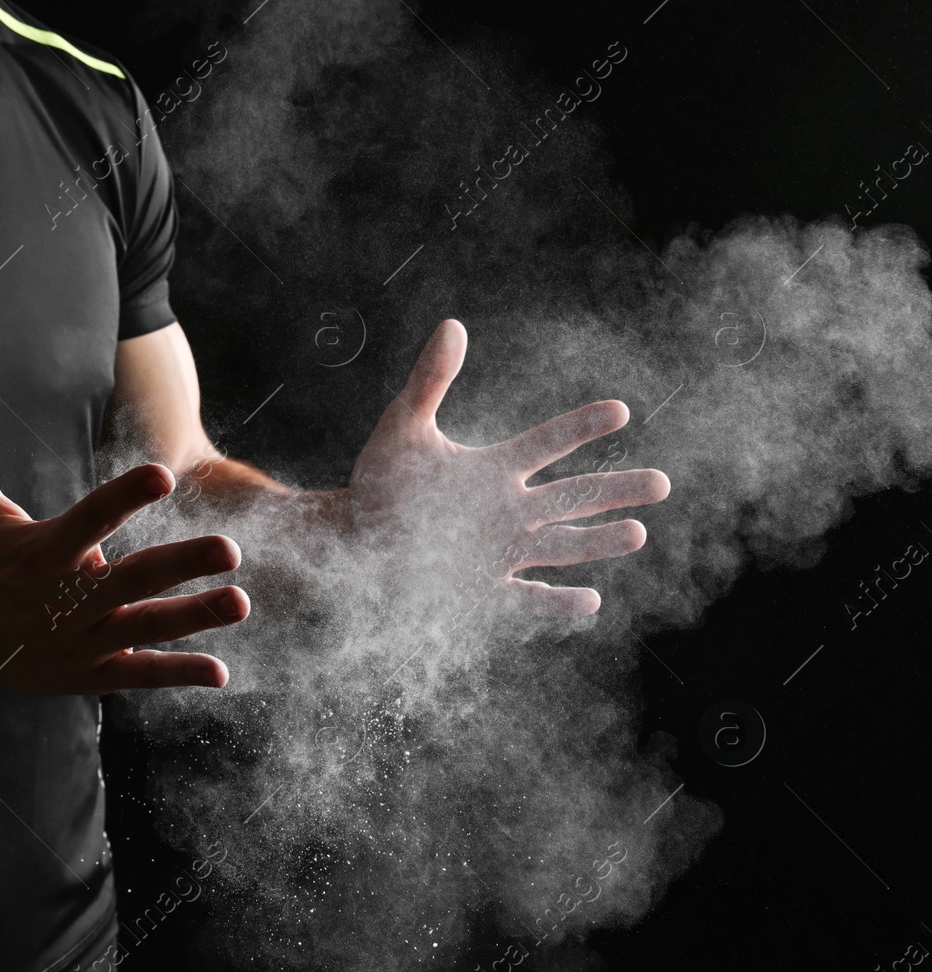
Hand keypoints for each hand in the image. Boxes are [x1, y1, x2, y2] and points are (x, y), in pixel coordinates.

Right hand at [0, 373, 249, 691]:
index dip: (125, 496)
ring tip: (240, 602)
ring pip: (144, 628)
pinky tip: (219, 673)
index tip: (163, 474)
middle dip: (182, 563)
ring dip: (195, 616)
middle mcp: (62, 598)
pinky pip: (137, 674)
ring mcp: (77, 640)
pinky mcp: (85, 673)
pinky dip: (177, 672)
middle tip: (231, 548)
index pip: (89, 518)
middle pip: (132, 578)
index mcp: (40, 551)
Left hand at [348, 320, 668, 615]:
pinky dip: (554, 602)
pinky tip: (590, 600)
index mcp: (493, 470)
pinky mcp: (481, 589)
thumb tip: (453, 324)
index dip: (581, 427)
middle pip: (572, 497)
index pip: (547, 443)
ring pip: (560, 545)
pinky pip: (525, 598)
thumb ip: (429, 380)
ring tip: (637, 532)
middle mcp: (507, 510)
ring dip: (597, 541)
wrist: (353, 538)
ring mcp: (498, 551)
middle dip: (616, 490)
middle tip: (662, 483)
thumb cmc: (380, 482)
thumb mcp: (402, 428)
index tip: (620, 410)